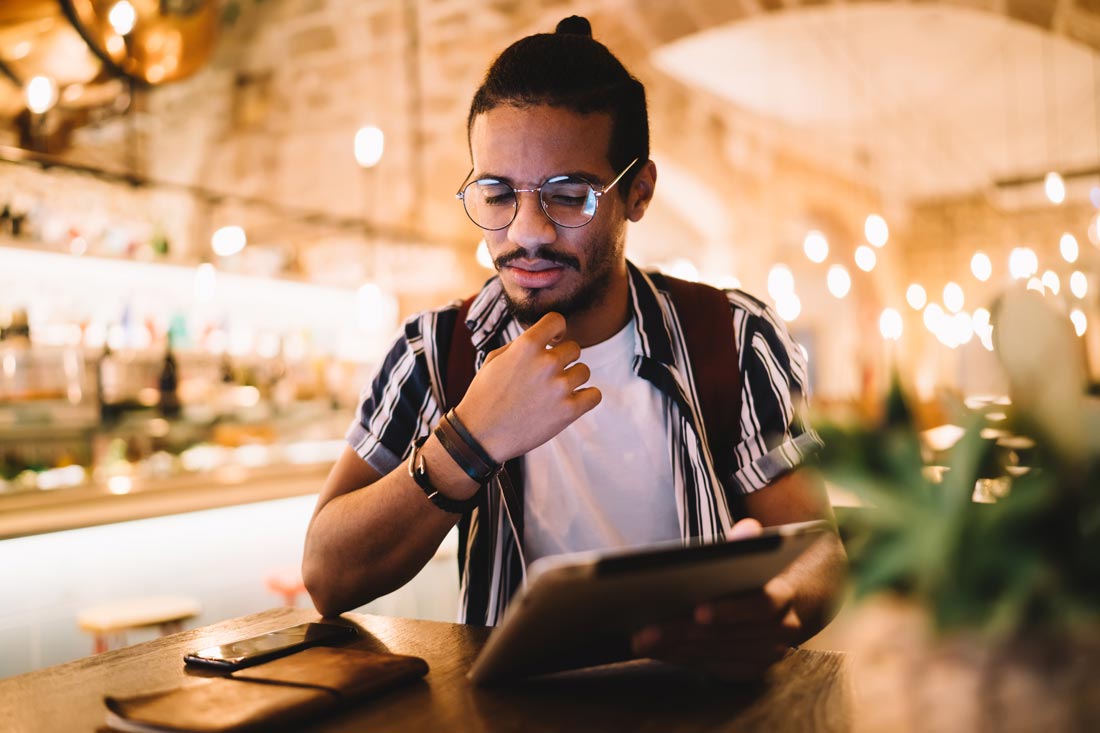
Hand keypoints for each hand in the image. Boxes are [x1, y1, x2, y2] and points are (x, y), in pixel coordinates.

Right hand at [454, 312, 600, 461]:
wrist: (481, 436)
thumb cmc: (485, 396)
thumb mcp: (495, 360)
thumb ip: (521, 344)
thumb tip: (544, 338)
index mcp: (526, 346)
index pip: (556, 320)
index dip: (557, 330)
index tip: (554, 341)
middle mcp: (546, 362)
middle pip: (574, 348)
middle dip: (563, 359)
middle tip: (548, 376)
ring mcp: (560, 387)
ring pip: (584, 371)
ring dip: (572, 380)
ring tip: (554, 392)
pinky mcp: (569, 410)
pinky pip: (594, 395)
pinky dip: (586, 398)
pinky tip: (572, 402)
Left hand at [630, 519, 802, 681]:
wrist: (779, 606)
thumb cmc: (752, 577)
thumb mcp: (749, 557)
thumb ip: (745, 545)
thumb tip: (748, 527)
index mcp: (782, 597)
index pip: (760, 605)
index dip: (730, 610)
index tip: (697, 611)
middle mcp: (780, 630)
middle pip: (727, 633)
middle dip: (684, 631)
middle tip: (646, 631)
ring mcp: (767, 654)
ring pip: (716, 652)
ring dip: (676, 648)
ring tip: (642, 640)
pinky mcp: (750, 669)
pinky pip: (712, 666)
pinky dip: (682, 658)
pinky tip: (658, 650)